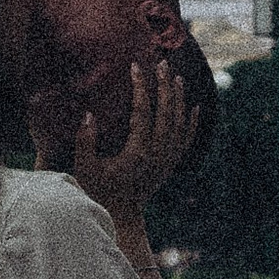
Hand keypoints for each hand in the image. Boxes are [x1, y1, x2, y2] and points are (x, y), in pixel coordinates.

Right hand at [70, 56, 199, 229]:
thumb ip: (84, 141)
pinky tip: (194, 107)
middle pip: (166, 113)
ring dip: (179, 99)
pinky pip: (186, 140)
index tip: (136, 66)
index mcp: (137, 152)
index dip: (140, 87)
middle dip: (164, 85)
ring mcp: (166, 160)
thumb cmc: (99, 190)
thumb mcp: (84, 168)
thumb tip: (88, 114)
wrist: (121, 215)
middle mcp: (157, 155)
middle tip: (161, 63)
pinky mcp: (170, 165)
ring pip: (179, 124)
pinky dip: (192, 123)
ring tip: (176, 77)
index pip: (142, 112)